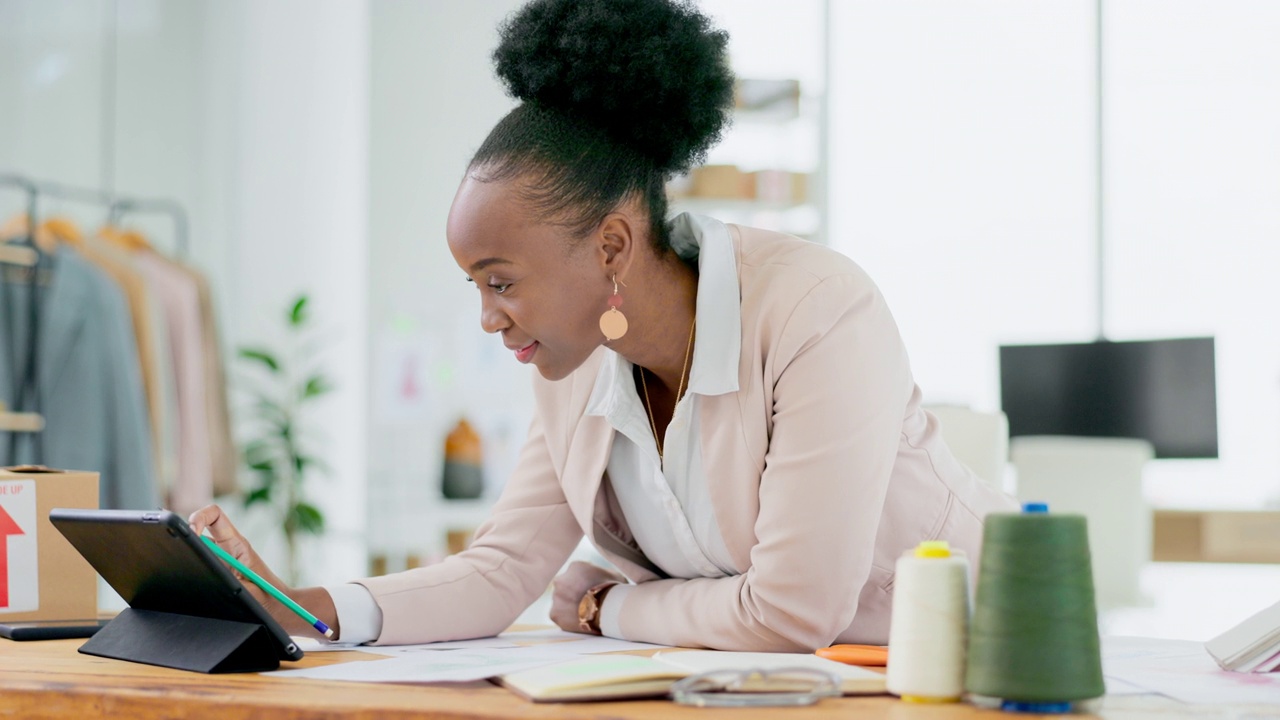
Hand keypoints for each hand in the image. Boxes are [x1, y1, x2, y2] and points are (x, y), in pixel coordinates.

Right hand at [188, 504, 334, 636]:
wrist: (275, 609)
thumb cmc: (266, 596)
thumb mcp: (246, 589)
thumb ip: (227, 581)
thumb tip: (204, 574)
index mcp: (236, 544)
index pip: (215, 515)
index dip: (199, 516)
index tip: (192, 531)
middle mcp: (225, 547)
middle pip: (199, 527)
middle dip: (185, 534)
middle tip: (180, 549)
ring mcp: (218, 559)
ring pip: (196, 546)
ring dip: (187, 552)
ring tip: (182, 563)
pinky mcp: (215, 570)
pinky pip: (198, 562)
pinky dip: (188, 566)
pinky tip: (186, 579)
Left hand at [550, 561, 625, 633]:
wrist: (607, 610)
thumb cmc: (614, 592)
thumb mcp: (613, 575)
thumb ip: (603, 575)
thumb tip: (606, 578)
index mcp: (575, 567)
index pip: (577, 574)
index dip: (585, 583)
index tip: (592, 591)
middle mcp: (561, 580)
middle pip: (566, 587)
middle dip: (574, 594)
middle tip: (587, 603)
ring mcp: (556, 597)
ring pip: (561, 602)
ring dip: (569, 607)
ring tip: (584, 614)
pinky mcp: (554, 614)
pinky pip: (560, 616)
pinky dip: (567, 619)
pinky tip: (579, 621)